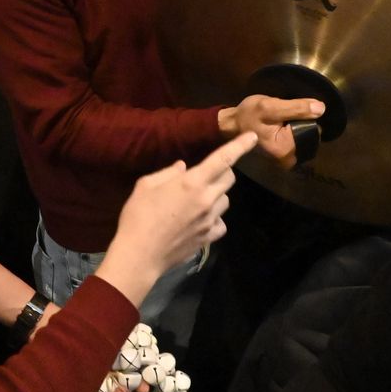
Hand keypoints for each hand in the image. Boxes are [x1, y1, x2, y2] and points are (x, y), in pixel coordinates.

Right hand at [99, 133, 255, 302]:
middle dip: (221, 172)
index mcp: (192, 182)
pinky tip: (200, 221)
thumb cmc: (138, 216)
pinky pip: (221, 223)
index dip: (240, 145)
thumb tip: (182, 167)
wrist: (140, 254)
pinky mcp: (209, 237)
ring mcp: (210, 220)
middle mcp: (207, 199)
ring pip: (226, 201)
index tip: (253, 137)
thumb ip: (167, 173)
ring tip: (197, 201)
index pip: (223, 159)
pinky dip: (214, 219)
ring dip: (216, 196)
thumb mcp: (145, 185)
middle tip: (203, 176)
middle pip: (230, 178)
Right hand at [219, 95, 324, 168]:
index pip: (313, 130)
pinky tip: (282, 125)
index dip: (305, 117)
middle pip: (310, 135)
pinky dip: (294, 132)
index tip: (288, 112)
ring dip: (298, 126)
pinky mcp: (284, 157)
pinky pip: (298, 141)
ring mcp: (287, 160)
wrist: (231, 125)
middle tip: (283, 115)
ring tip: (282, 120)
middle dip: (302, 122)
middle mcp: (289, 160)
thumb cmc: (247, 115)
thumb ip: (296, 108)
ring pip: (305, 138)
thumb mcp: (269, 106)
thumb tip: (321, 108)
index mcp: (286, 151)